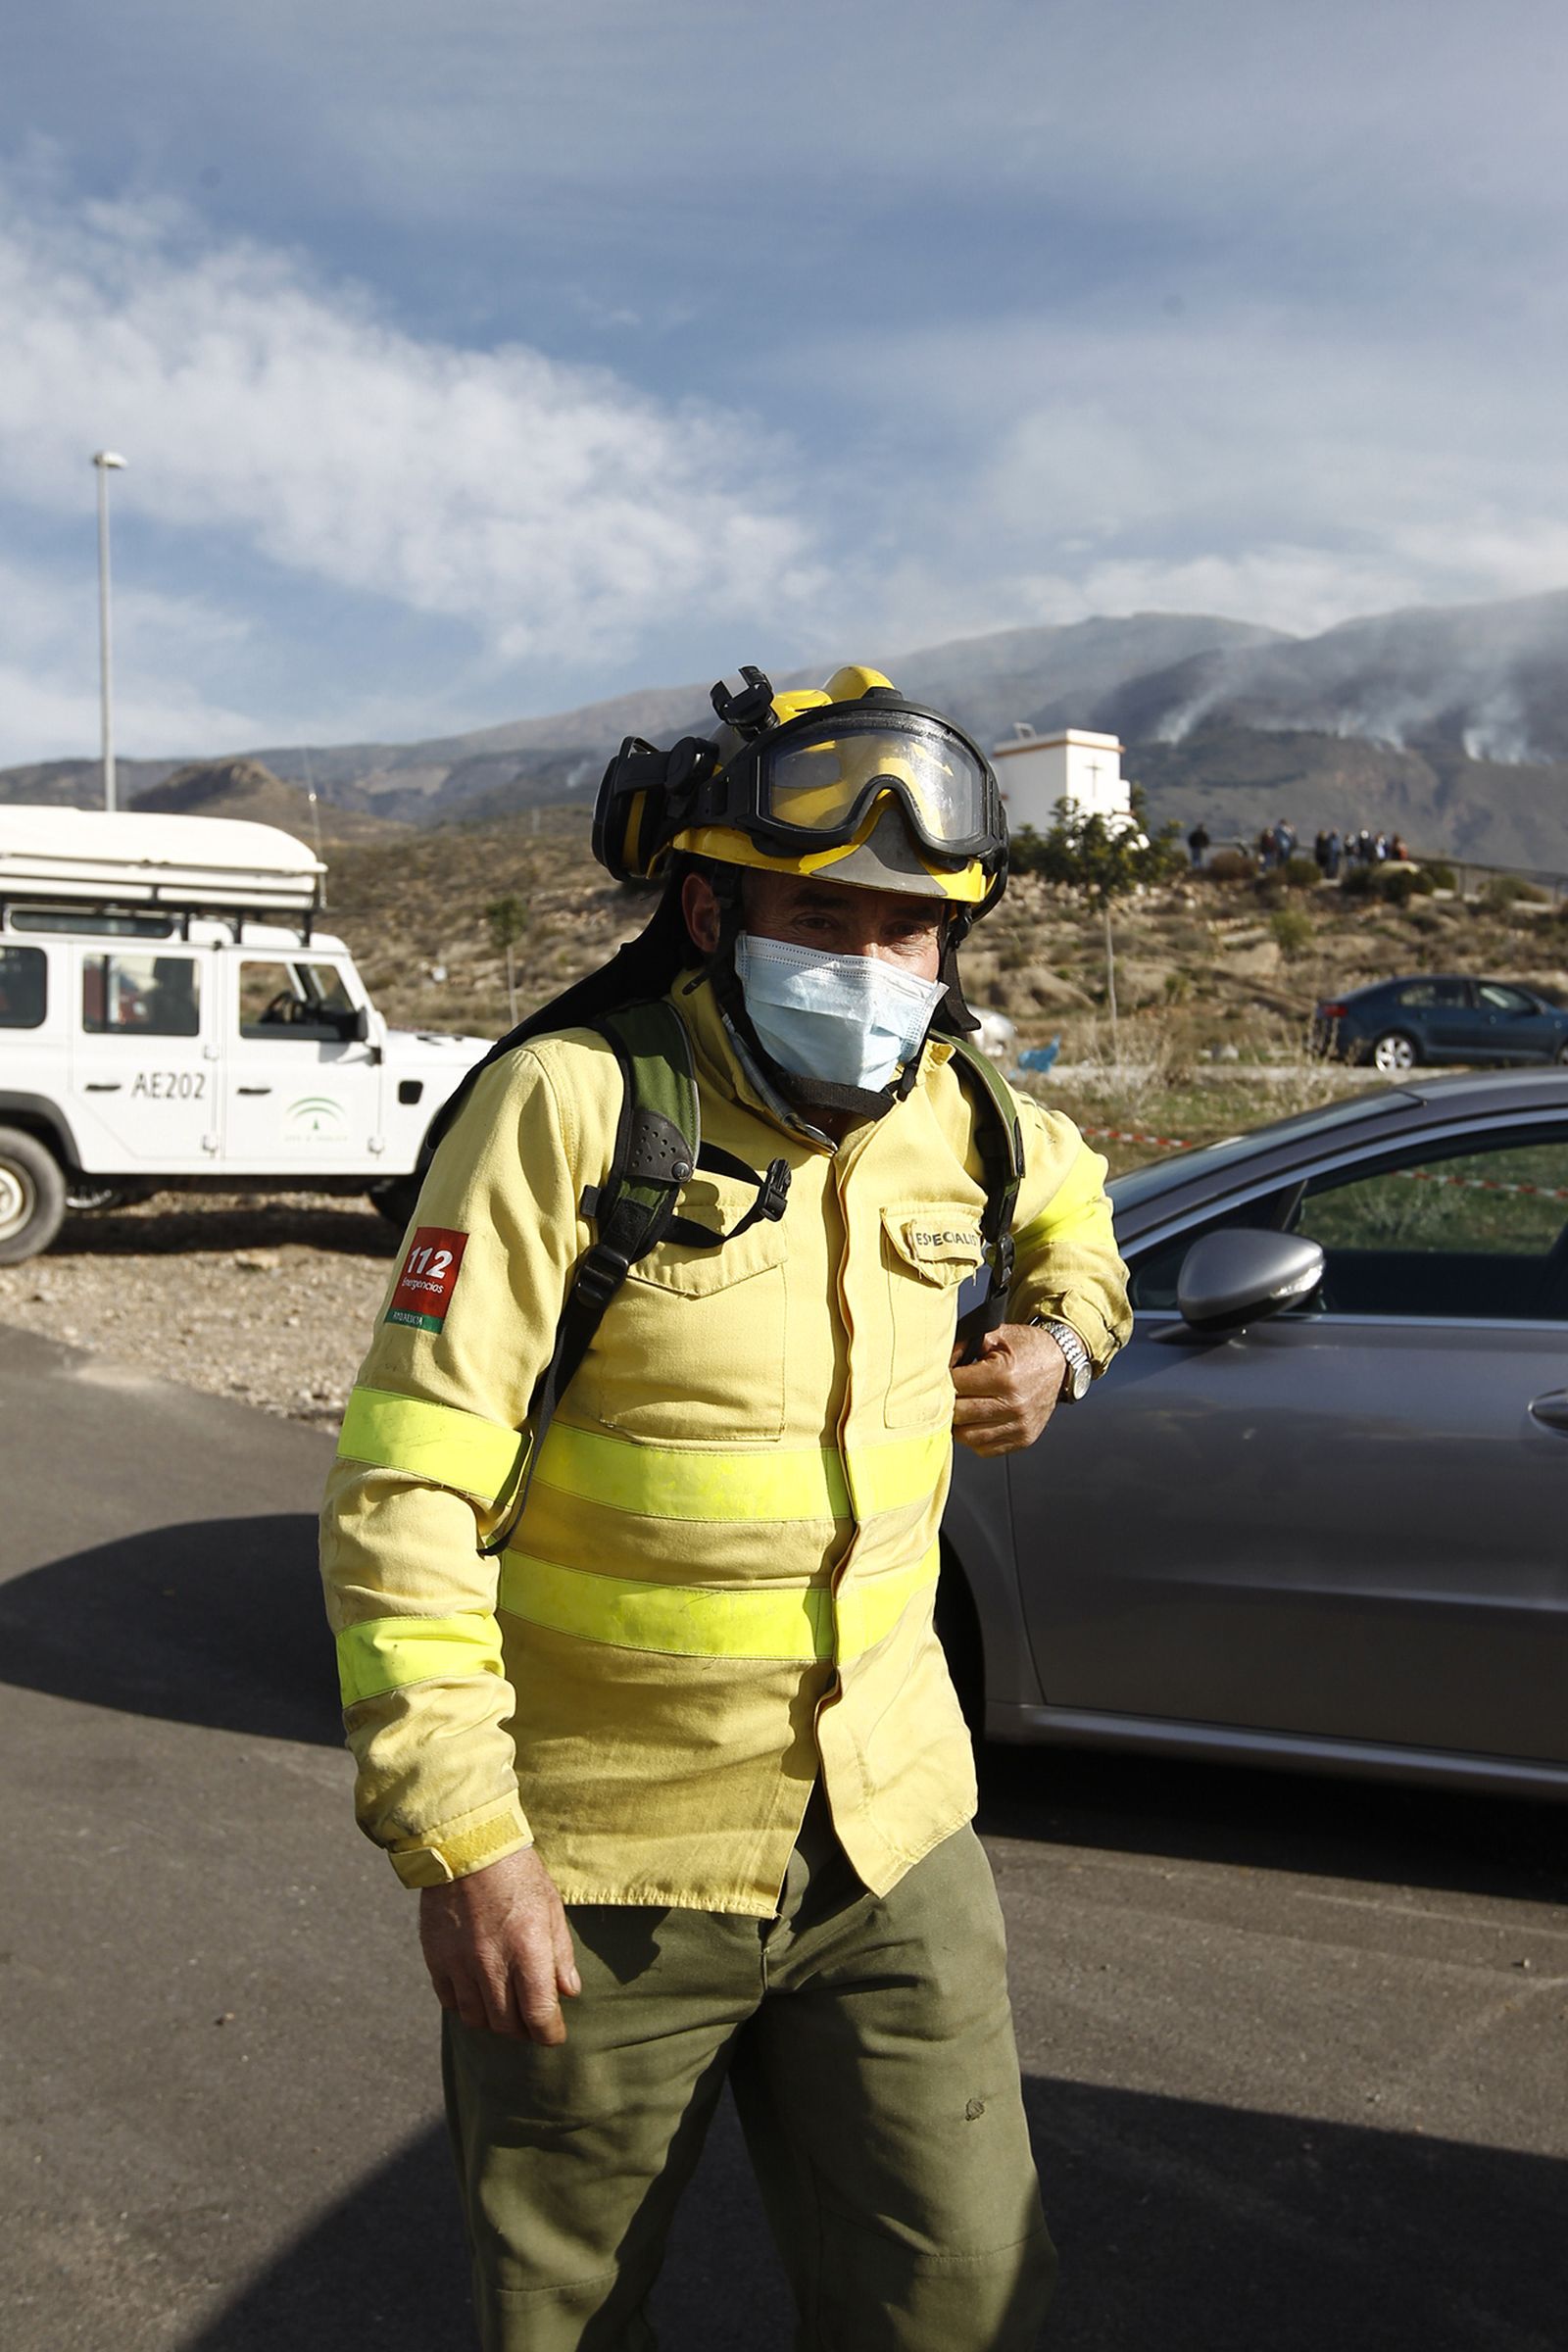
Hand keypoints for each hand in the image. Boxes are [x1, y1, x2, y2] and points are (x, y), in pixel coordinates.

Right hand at [419, 1846, 580, 2042]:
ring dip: (494, 2020)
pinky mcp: (437, 1960)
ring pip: (477, 2019)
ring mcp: (461, 1964)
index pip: (539, 2016)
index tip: (554, 2034)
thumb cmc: (517, 1874)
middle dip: (523, 2030)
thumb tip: (568, 1992)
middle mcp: (492, 1964)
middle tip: (531, 2021)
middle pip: (507, 2025)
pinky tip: (477, 1990)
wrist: (467, 1846)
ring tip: (504, 2006)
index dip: (549, 2033)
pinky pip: (450, 2002)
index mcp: (528, 1951)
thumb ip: (560, 1954)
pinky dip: (466, 2005)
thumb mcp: (551, 1907)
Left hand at [950, 1322, 1068, 1456]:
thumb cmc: (1027, 1347)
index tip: (941, 1376)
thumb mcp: (995, 1334)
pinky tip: (975, 1421)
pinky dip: (974, 1437)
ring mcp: (1019, 1426)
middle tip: (946, 1393)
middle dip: (947, 1402)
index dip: (942, 1379)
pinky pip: (984, 1449)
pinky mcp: (1023, 1439)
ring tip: (960, 1407)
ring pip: (967, 1437)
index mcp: (1004, 1376)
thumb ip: (962, 1345)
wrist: (1060, 1362)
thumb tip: (935, 1363)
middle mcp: (1013, 1405)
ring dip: (958, 1423)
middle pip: (958, 1414)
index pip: (955, 1385)